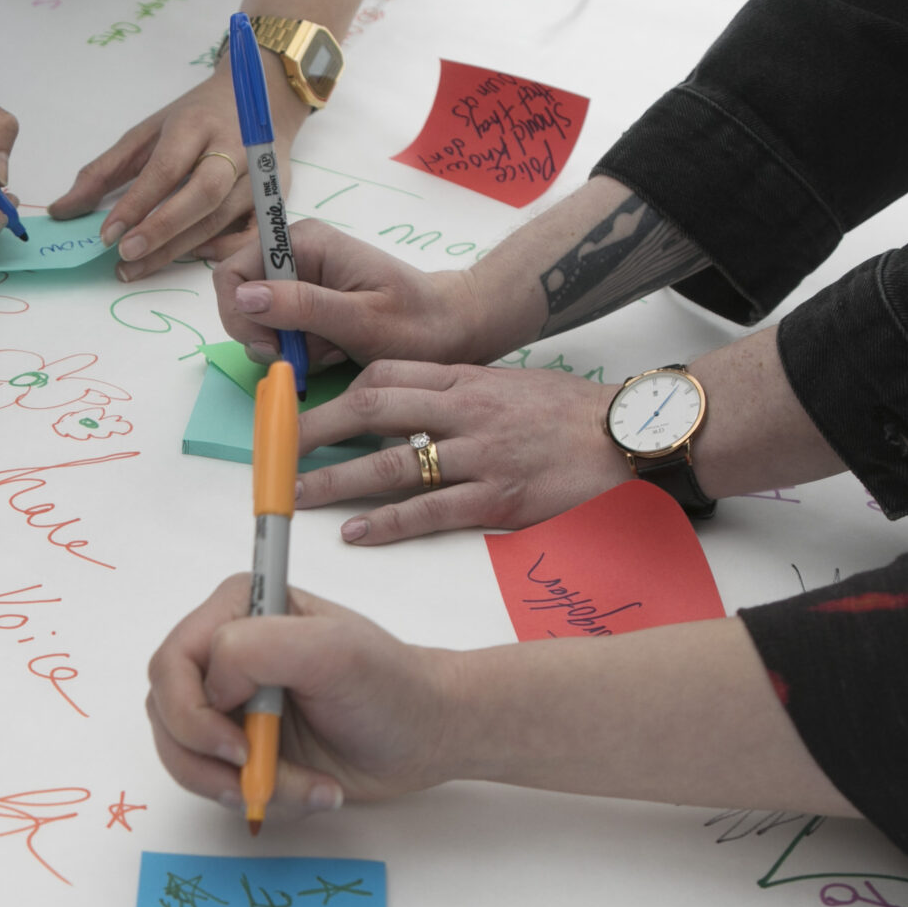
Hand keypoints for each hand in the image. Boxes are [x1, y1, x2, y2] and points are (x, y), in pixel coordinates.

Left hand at [51, 62, 299, 282]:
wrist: (260, 99)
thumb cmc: (194, 119)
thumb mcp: (146, 132)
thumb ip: (104, 171)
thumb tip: (62, 211)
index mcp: (197, 124)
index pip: (166, 168)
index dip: (136, 204)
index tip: (106, 234)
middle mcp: (235, 148)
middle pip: (202, 195)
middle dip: (162, 228)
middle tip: (125, 254)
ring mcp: (260, 175)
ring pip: (220, 219)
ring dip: (177, 249)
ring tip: (137, 267)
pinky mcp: (276, 197)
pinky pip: (249, 234)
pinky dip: (220, 251)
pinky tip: (189, 258)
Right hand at [145, 575, 454, 821]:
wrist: (426, 735)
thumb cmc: (391, 686)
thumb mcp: (333, 651)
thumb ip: (257, 648)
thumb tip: (211, 690)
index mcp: (239, 609)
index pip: (171, 663)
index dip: (191, 713)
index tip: (240, 745)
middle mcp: (224, 652)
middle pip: (167, 714)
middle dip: (210, 760)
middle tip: (258, 777)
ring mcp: (230, 701)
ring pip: (186, 756)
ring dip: (241, 785)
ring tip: (304, 788)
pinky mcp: (242, 744)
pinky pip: (217, 782)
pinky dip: (261, 797)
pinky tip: (310, 789)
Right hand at [213, 219, 510, 371]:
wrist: (452, 330)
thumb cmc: (418, 323)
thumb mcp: (361, 320)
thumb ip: (301, 306)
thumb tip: (244, 296)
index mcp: (304, 243)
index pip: (233, 272)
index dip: (240, 313)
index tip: (275, 345)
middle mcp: (295, 256)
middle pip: (240, 301)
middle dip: (267, 336)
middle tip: (306, 355)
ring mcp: (299, 282)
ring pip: (258, 324)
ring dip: (289, 348)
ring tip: (333, 349)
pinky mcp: (307, 306)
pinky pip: (281, 335)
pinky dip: (302, 352)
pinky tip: (336, 350)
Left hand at [298, 362, 628, 544]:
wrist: (632, 436)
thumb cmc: (573, 414)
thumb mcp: (511, 383)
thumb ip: (461, 391)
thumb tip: (413, 403)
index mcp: (466, 379)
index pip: (385, 374)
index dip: (337, 393)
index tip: (305, 409)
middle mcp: (465, 411)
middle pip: (371, 410)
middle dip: (315, 430)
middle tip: (275, 450)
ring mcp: (480, 455)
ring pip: (390, 464)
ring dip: (335, 481)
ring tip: (296, 494)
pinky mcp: (498, 499)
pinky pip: (430, 511)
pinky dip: (386, 523)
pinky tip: (354, 532)